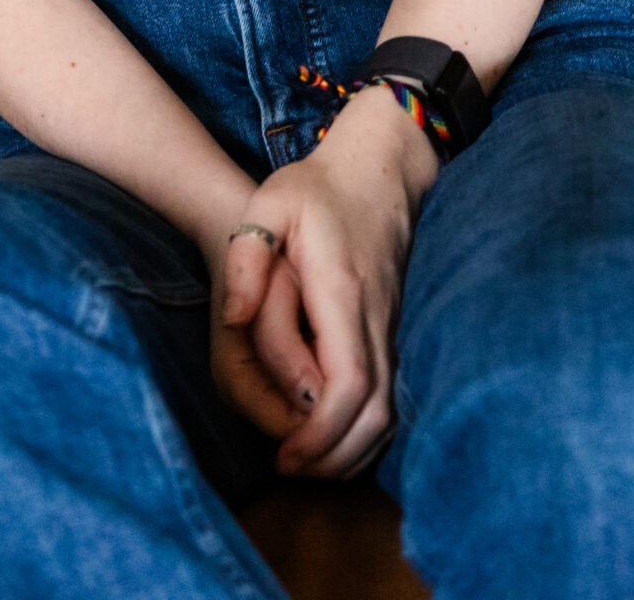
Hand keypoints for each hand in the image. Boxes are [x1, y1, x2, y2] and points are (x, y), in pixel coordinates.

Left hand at [209, 84, 435, 477]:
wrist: (381, 165)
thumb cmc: (318, 187)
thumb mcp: (268, 203)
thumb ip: (246, 259)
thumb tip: (234, 320)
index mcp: (344, 292)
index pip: (347, 384)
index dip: (319, 432)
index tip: (285, 453)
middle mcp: (379, 316)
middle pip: (376, 414)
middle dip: (335, 456)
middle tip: (291, 468)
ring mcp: (395, 323)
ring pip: (392, 411)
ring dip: (353, 449)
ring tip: (308, 461)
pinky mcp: (398, 327)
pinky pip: (394, 394)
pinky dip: (370, 428)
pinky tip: (336, 435)